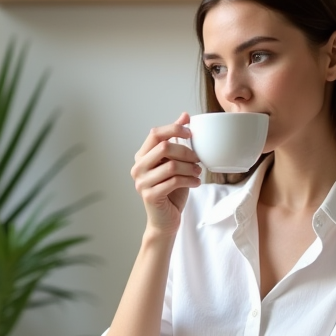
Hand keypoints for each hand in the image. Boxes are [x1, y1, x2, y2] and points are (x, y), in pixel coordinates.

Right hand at [130, 113, 201, 236]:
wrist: (165, 220)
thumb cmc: (171, 191)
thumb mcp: (174, 162)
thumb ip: (176, 140)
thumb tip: (184, 115)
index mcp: (142, 156)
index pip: (155, 133)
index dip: (174, 129)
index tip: (191, 133)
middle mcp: (138, 167)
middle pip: (164, 147)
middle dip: (186, 152)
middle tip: (198, 160)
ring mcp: (141, 182)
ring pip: (171, 165)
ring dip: (190, 168)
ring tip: (198, 172)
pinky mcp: (150, 195)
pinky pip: (174, 181)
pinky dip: (190, 180)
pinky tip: (196, 183)